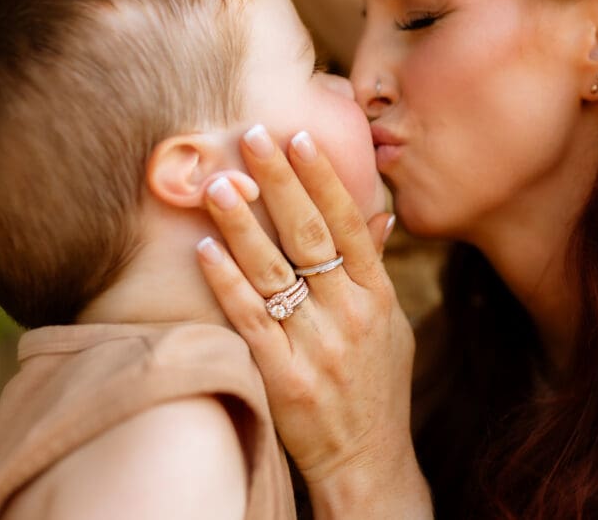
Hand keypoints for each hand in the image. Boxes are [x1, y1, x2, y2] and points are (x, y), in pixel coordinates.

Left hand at [196, 127, 429, 515]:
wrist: (368, 462)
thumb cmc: (378, 387)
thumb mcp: (392, 326)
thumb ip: (377, 270)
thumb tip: (377, 212)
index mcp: (378, 296)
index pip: (349, 223)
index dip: (323, 177)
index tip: (299, 136)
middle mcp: (350, 315)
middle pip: (311, 235)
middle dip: (280, 181)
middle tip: (252, 136)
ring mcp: (317, 346)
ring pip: (275, 271)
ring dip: (243, 223)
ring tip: (218, 182)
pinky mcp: (285, 377)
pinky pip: (250, 319)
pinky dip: (227, 281)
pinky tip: (204, 249)